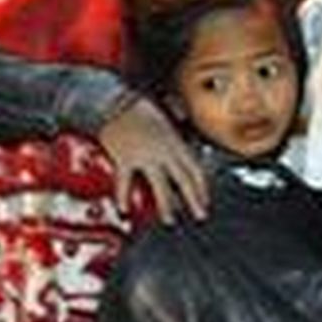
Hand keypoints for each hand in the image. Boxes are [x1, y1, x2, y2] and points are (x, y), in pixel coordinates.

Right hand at [97, 96, 207, 223]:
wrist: (115, 101)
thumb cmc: (139, 106)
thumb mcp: (167, 117)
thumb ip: (177, 134)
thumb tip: (187, 142)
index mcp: (176, 142)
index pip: (196, 168)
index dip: (203, 186)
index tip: (206, 199)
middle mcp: (164, 152)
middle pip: (184, 180)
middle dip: (194, 201)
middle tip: (200, 215)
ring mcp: (145, 157)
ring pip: (161, 187)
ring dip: (167, 206)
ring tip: (170, 220)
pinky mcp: (125, 160)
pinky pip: (125, 183)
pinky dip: (124, 197)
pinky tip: (124, 208)